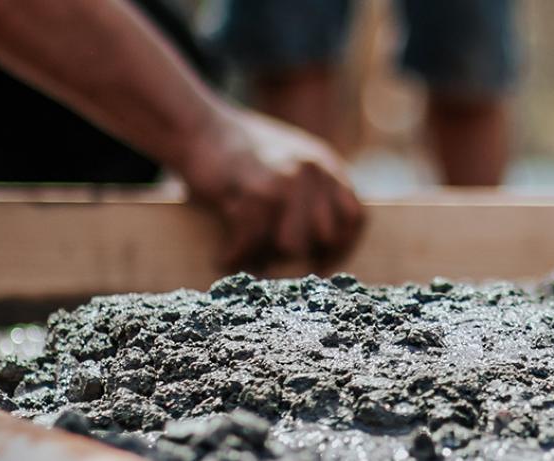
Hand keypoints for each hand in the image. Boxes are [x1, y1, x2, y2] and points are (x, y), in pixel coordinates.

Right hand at [177, 110, 365, 271]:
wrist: (198, 125)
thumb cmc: (239, 152)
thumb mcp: (290, 161)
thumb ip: (312, 191)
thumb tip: (320, 245)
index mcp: (326, 164)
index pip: (355, 217)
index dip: (341, 247)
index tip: (320, 264)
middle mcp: (313, 170)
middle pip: (322, 237)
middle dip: (298, 257)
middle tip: (272, 264)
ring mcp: (286, 179)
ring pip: (290, 245)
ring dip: (265, 258)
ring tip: (246, 259)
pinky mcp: (255, 190)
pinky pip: (252, 241)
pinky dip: (236, 254)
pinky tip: (224, 257)